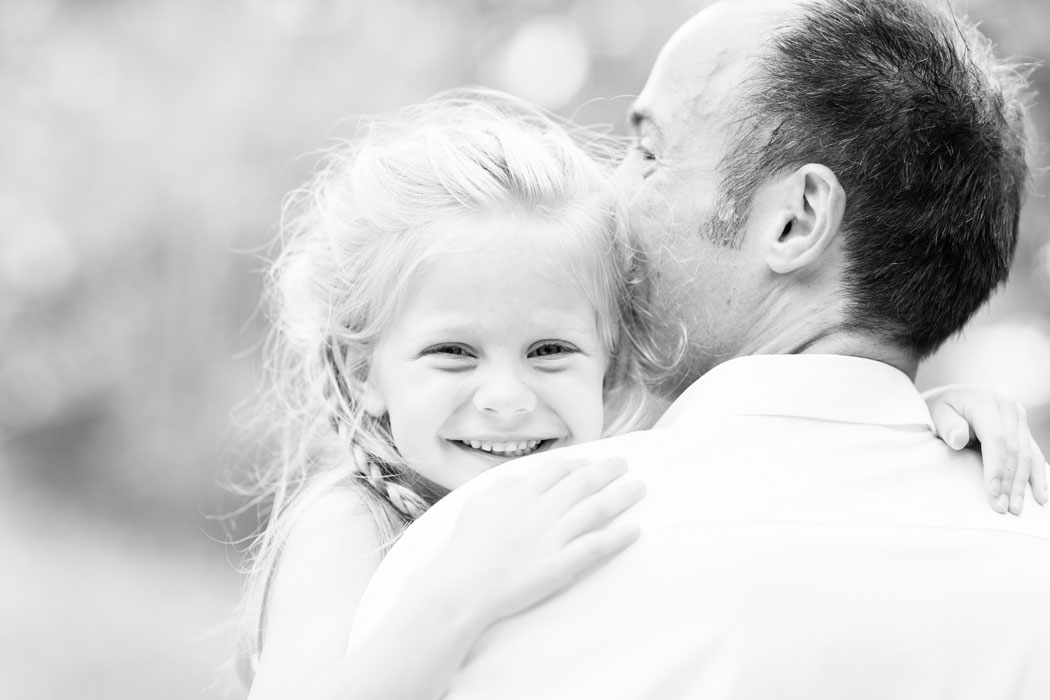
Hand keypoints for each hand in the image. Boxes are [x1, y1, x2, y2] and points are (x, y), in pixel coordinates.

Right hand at [434, 456, 644, 624]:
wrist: (463, 587)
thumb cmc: (466, 546)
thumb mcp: (478, 503)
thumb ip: (504, 486)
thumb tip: (524, 478)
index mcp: (521, 494)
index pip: (558, 468)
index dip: (577, 463)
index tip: (588, 463)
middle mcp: (541, 510)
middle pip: (583, 482)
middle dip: (608, 470)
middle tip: (624, 464)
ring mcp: (553, 538)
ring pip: (596, 509)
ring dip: (622, 496)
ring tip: (639, 488)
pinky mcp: (560, 565)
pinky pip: (595, 547)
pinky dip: (617, 537)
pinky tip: (634, 530)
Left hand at [924, 384, 1047, 514]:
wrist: (951, 398)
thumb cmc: (941, 408)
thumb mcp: (936, 412)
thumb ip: (947, 425)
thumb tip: (958, 440)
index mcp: (987, 401)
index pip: (997, 439)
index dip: (996, 467)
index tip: (992, 491)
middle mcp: (1009, 408)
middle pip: (1015, 450)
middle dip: (1009, 482)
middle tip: (1002, 507)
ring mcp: (1020, 419)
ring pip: (1028, 456)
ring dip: (1023, 484)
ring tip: (1016, 508)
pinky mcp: (1024, 430)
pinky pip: (1034, 454)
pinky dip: (1037, 476)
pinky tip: (1039, 496)